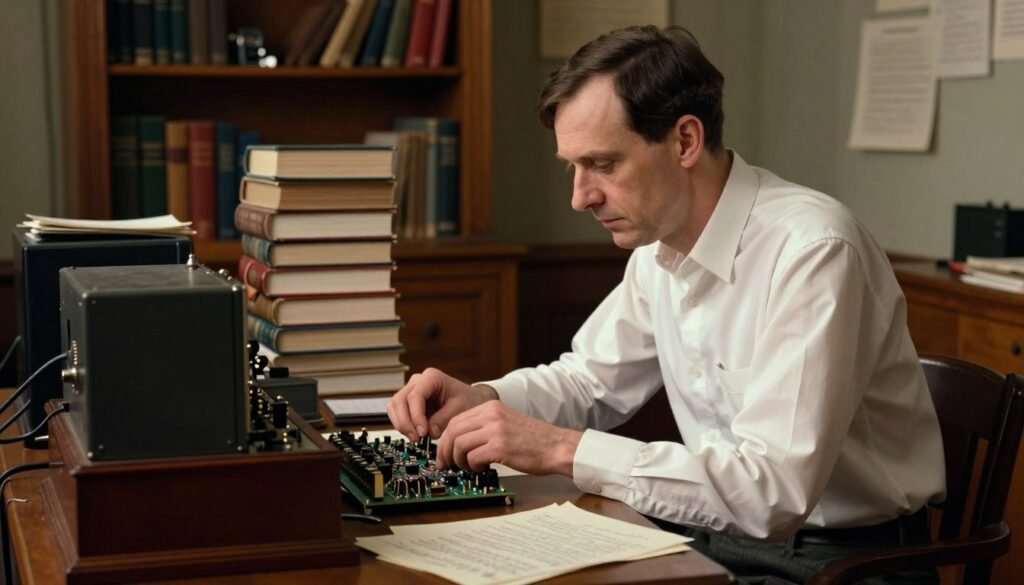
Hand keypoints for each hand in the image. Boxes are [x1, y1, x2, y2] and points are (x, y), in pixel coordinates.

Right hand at [387, 367, 497, 440]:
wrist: (469, 400)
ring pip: (394, 406)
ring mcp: (410, 390)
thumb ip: (444, 419)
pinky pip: (396, 412)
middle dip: (405, 422)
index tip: (423, 433)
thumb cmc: (466, 400)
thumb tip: (429, 431)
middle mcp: (418, 381)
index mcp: (432, 377)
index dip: (416, 416)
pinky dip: (402, 425)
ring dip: (401, 425)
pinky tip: (413, 434)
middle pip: (400, 400)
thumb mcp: (460, 409)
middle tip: (416, 439)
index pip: (415, 396)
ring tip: (415, 439)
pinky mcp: (407, 402)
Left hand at [435, 400, 582, 476]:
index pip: (455, 420)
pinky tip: (481, 468)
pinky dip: (472, 466)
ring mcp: (496, 429)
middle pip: (452, 431)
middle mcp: (491, 414)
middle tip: (446, 465)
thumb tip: (459, 442)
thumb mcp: (506, 422)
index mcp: (491, 407)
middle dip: (445, 451)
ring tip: (469, 467)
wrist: (557, 446)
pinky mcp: (500, 446)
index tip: (443, 453)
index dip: (444, 439)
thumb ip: (484, 426)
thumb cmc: (534, 440)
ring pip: (459, 444)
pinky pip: (473, 457)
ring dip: (459, 461)